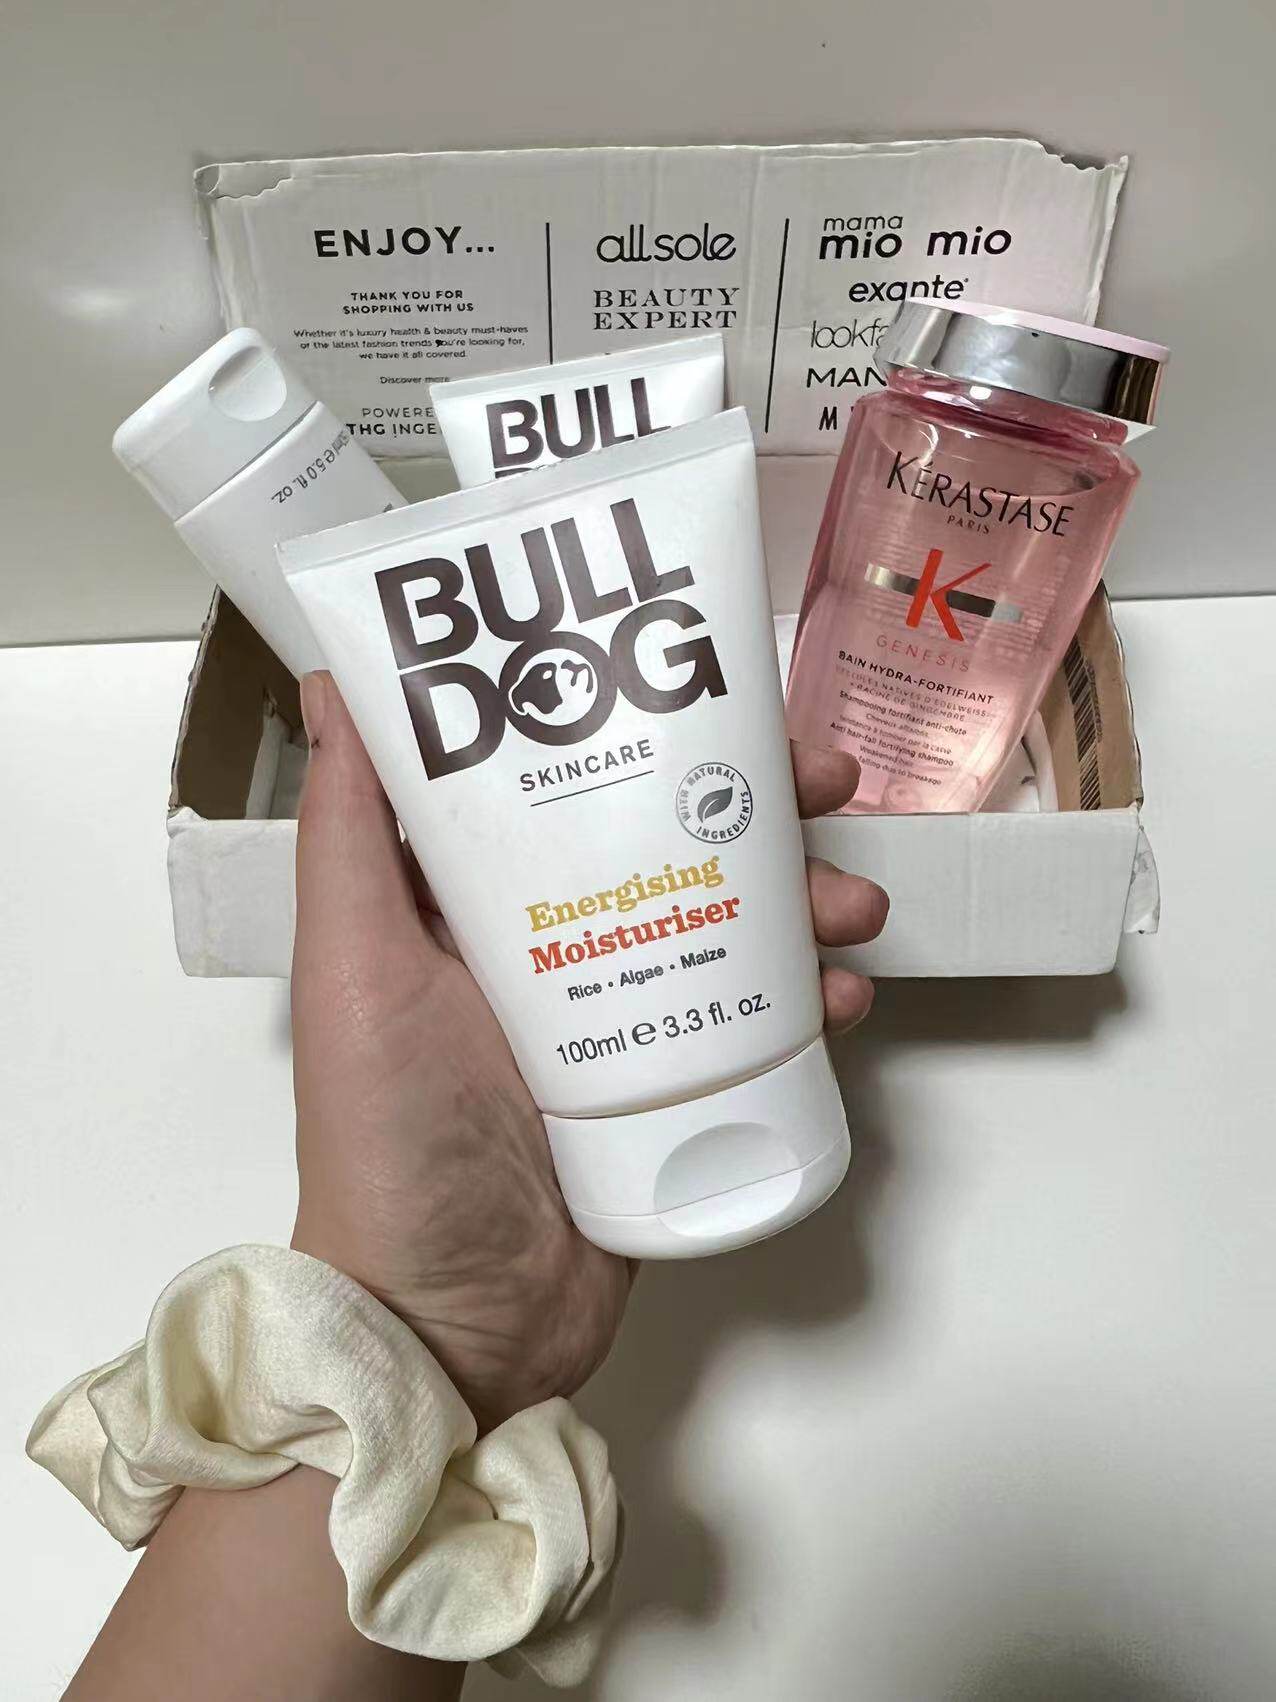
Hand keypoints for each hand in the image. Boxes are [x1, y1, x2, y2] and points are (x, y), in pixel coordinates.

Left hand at [290, 673, 886, 1429]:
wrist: (454, 1322)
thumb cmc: (391, 1135)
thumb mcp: (355, 967)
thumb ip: (348, 834)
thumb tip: (338, 681)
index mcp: (480, 907)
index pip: (570, 783)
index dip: (640, 726)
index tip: (712, 688)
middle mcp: (557, 947)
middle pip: (671, 840)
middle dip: (757, 804)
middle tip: (828, 785)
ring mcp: (625, 1020)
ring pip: (735, 924)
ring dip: (807, 900)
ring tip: (854, 910)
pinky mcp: (678, 1090)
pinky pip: (761, 1024)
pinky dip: (814, 1002)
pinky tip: (846, 999)